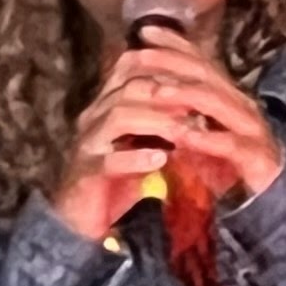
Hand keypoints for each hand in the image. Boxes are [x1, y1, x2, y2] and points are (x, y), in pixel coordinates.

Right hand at [44, 34, 283, 242]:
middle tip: (202, 107)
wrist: (81, 221)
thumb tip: (205, 107)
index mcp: (107, 103)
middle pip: (130, 86)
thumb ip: (165, 123)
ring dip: (158, 121)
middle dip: (170, 94)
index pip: (132, 65)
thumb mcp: (144, 145)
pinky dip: (135, 158)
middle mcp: (94, 116)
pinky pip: (108, 160)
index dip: (166, 65)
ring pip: (119, 116)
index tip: (201, 79)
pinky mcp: (85, 173)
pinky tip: (160, 159)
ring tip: (186, 133)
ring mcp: (87, 144)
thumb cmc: (119, 181)